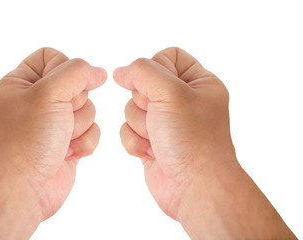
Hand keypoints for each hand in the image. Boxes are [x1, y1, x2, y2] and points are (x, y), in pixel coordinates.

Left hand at [0, 48, 105, 238]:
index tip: (60, 88)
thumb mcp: (49, 93)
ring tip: (60, 140)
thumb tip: (99, 72)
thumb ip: (77, 72)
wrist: (26, 187)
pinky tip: (67, 153)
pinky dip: (84, 142)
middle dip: (74, 104)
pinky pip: (92, 130)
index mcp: (21, 83)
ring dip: (79, 125)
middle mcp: (37, 100)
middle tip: (58, 119)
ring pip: (88, 108)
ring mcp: (54, 122)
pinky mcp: (68, 141)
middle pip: (77, 84)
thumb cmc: (27, 141)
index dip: (64, 69)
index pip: (52, 56)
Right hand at [114, 47, 295, 238]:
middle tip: (161, 118)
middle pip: (143, 83)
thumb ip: (142, 72)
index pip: (168, 56)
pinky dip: (135, 141)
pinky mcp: (151, 141)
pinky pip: (127, 129)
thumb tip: (120, 72)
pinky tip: (152, 152)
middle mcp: (182, 100)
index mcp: (198, 83)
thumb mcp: (170, 93)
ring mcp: (165, 121)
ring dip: (140, 125)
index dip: (155, 68)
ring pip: (131, 108)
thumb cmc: (193, 141)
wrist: (193, 187)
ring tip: (159, 139)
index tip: (158, 88)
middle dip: (145, 104)